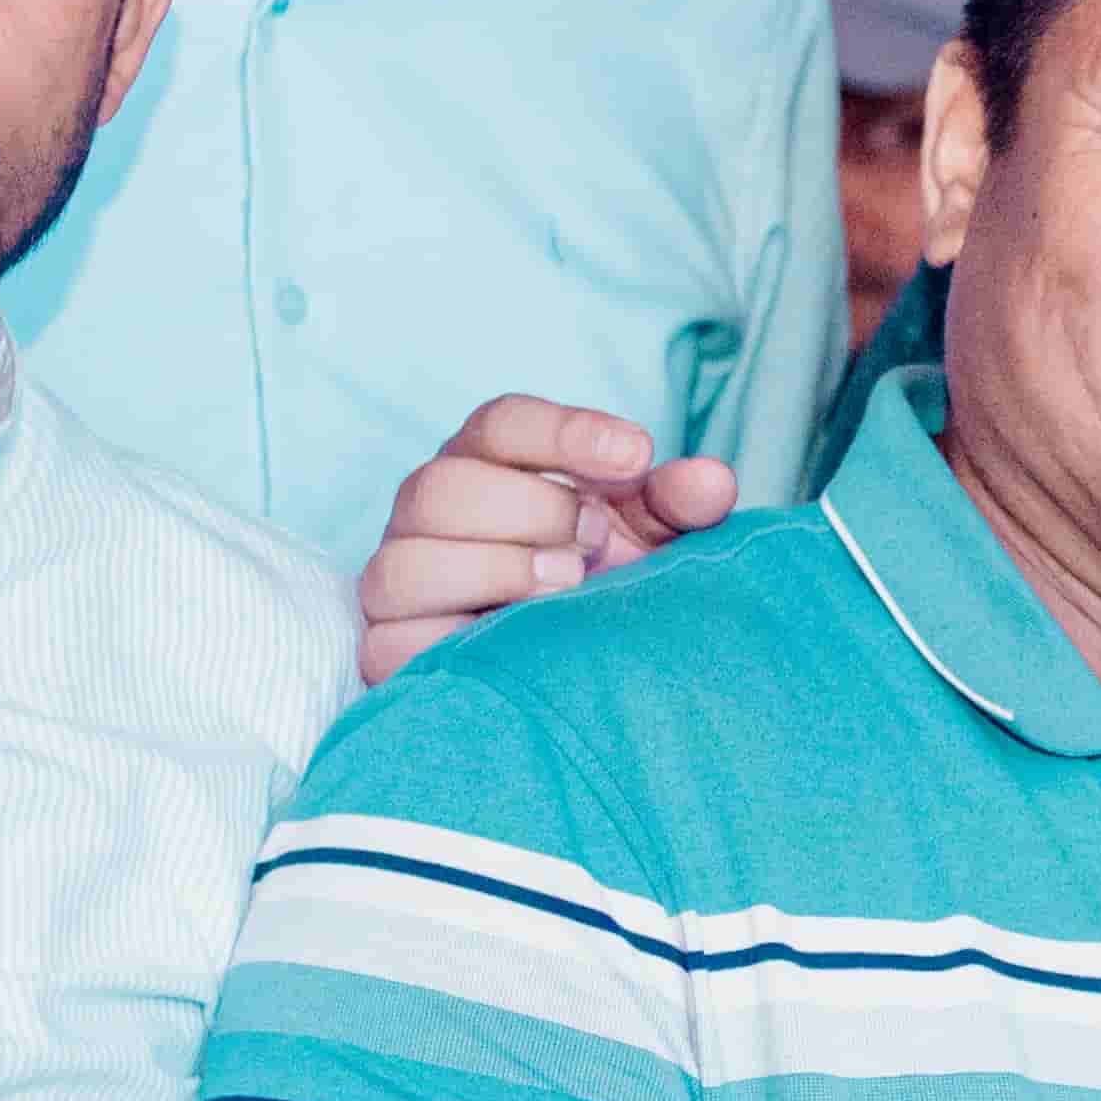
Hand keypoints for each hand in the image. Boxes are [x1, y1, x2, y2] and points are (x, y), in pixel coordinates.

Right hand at [356, 399, 746, 688]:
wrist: (572, 676)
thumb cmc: (602, 586)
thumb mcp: (649, 540)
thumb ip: (678, 505)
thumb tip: (713, 481)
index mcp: (487, 467)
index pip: (500, 424)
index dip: (565, 432)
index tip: (637, 456)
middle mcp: (430, 516)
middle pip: (441, 486)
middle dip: (530, 510)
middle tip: (594, 540)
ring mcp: (399, 582)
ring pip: (405, 563)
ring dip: (496, 573)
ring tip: (564, 587)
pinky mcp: (386, 649)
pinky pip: (391, 640)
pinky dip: (456, 640)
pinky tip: (516, 640)